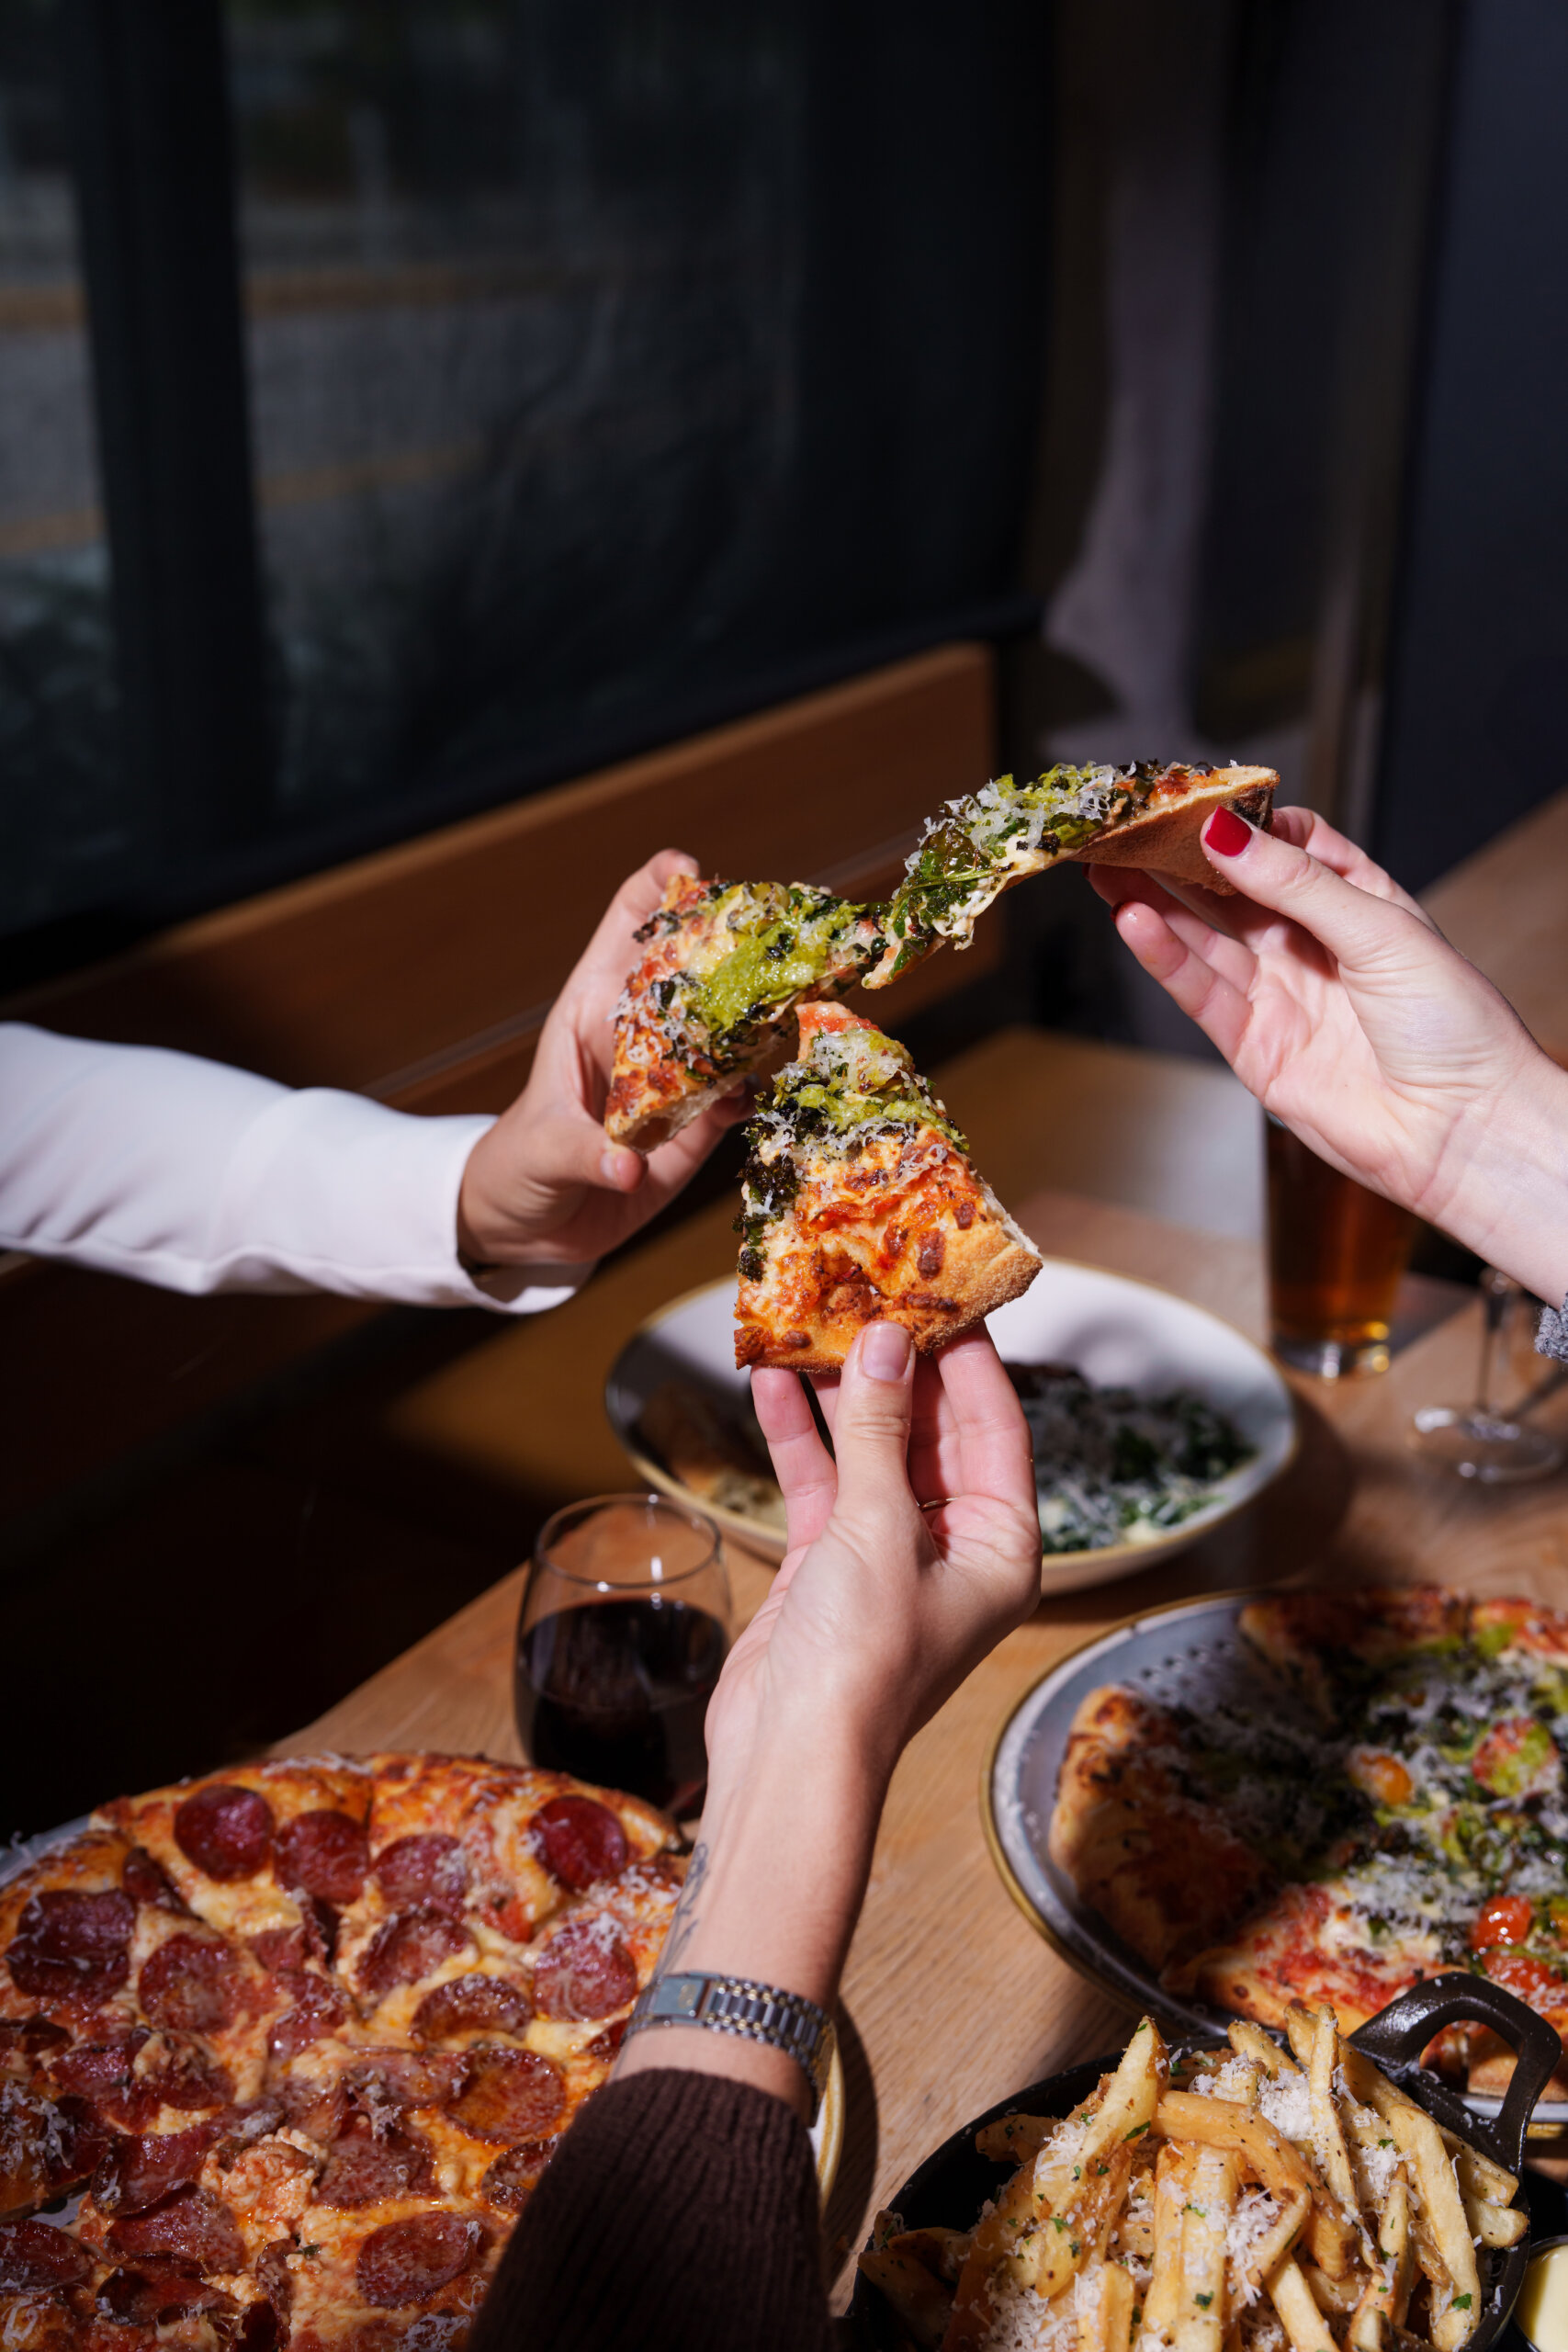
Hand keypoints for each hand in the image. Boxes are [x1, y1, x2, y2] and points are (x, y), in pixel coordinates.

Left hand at [455, 850, 749, 1267]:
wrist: (531, 1226)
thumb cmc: (518, 1165)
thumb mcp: (540, 1152)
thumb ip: (581, 1154)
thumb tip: (626, 1167)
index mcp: (593, 1006)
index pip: (630, 921)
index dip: (663, 886)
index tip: (696, 874)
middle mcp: (642, 1029)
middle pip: (700, 962)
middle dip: (744, 942)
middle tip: (788, 940)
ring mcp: (677, 1075)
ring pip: (733, 1025)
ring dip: (766, 1016)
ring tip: (800, 1007)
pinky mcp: (699, 1125)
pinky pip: (739, 1094)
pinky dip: (758, 1089)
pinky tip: (766, 1091)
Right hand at [709, 1322, 1042, 1787]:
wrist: (791, 1755)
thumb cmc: (863, 1660)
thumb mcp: (878, 1527)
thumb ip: (878, 1428)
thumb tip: (886, 1342)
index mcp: (1003, 1545)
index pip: (995, 1425)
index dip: (969, 1357)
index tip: (943, 1291)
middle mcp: (954, 1545)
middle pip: (931, 1430)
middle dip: (896, 1366)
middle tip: (866, 1292)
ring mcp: (890, 1552)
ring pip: (870, 1448)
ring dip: (839, 1392)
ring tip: (810, 1322)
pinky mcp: (830, 1560)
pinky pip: (822, 1480)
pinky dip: (799, 1434)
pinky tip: (771, 1382)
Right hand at [1088, 805, 1567, 1305]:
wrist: (1460, 1128)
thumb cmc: (1452, 1025)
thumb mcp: (1380, 929)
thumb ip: (1297, 883)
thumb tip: (1224, 835)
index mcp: (1357, 903)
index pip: (1287, 845)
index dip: (1240, 823)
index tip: (1195, 801)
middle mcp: (1311, 946)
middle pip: (1229, 892)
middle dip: (1174, 860)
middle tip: (1122, 831)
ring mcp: (1279, 995)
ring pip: (1203, 938)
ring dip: (1152, 903)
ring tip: (1106, 870)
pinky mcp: (1254, 1046)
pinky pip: (1202, 992)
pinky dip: (1165, 958)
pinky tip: (1135, 922)